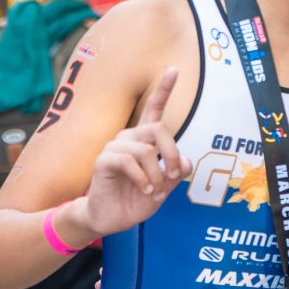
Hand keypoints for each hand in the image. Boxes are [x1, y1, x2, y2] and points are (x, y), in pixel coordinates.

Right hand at [72, 68, 186, 238]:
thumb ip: (176, 172)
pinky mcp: (104, 160)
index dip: (164, 89)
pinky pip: (128, 161)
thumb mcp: (164, 187)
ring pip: (145, 150)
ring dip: (156, 175)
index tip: (174, 69)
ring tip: (156, 191)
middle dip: (171, 153)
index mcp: (144, 140)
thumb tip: (184, 162)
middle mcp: (129, 138)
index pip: (154, 109)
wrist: (112, 218)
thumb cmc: (136, 199)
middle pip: (158, 129)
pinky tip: (145, 189)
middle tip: (173, 175)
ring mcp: (114, 147)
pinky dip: (142, 178)